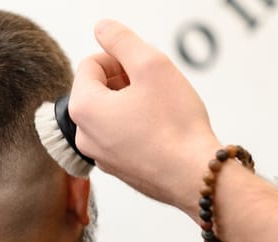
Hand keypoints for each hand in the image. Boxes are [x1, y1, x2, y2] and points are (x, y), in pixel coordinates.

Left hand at [69, 19, 221, 215]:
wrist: (194, 178)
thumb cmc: (175, 126)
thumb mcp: (151, 66)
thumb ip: (122, 40)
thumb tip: (102, 28)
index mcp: (83, 108)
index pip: (90, 64)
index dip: (118, 58)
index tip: (144, 68)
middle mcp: (83, 135)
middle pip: (96, 89)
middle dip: (123, 80)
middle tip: (153, 86)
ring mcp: (98, 156)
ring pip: (109, 114)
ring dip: (130, 102)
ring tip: (159, 108)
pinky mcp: (116, 169)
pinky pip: (119, 136)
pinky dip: (134, 126)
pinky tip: (159, 129)